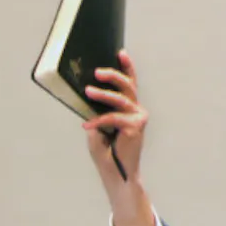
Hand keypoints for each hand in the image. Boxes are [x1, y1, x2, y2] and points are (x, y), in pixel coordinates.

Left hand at [83, 51, 155, 225]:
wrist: (114, 173)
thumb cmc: (105, 151)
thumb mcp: (96, 126)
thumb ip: (95, 110)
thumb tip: (88, 92)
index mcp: (129, 107)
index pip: (130, 83)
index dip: (127, 66)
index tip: (120, 52)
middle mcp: (137, 110)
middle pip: (127, 86)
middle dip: (112, 75)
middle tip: (97, 71)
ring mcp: (138, 118)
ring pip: (120, 99)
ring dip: (103, 94)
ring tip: (89, 91)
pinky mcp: (135, 128)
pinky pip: (113, 118)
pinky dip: (98, 121)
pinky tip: (87, 125)